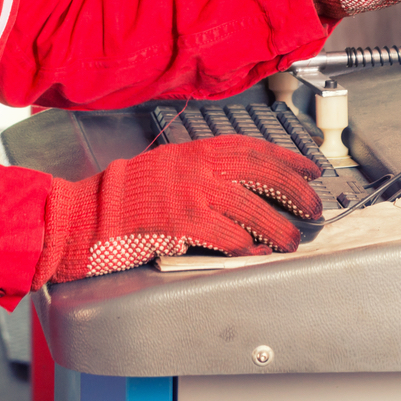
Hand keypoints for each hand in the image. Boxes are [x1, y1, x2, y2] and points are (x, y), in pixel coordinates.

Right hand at [35, 134, 322, 283]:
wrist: (87, 213)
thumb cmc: (123, 196)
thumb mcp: (167, 167)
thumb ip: (201, 171)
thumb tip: (242, 188)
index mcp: (195, 150)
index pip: (253, 148)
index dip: (288, 158)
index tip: (311, 170)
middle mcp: (197, 166)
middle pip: (263, 173)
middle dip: (295, 191)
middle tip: (313, 208)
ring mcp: (190, 193)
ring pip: (252, 208)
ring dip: (278, 226)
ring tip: (291, 239)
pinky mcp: (182, 222)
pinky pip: (227, 235)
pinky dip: (247, 246)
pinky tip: (256, 252)